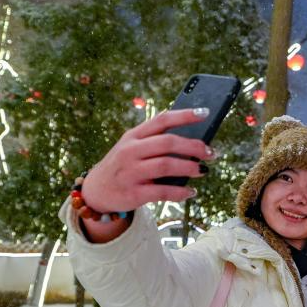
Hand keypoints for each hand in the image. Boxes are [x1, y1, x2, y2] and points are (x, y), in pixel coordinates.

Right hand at [80, 108, 215, 212]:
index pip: (161, 120)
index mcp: (133, 136)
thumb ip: (155, 142)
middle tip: (211, 152)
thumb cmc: (123, 166)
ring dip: (189, 168)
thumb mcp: (132, 148)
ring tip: (203, 170)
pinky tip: (191, 192)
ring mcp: (130, 172)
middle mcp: (130, 151)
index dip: (184, 115)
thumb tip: (193, 142)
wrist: (95, 191)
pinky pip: (162, 191)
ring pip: (166, 166)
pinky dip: (180, 192)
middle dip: (193, 146)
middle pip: (167, 143)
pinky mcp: (133, 193)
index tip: (205, 112)